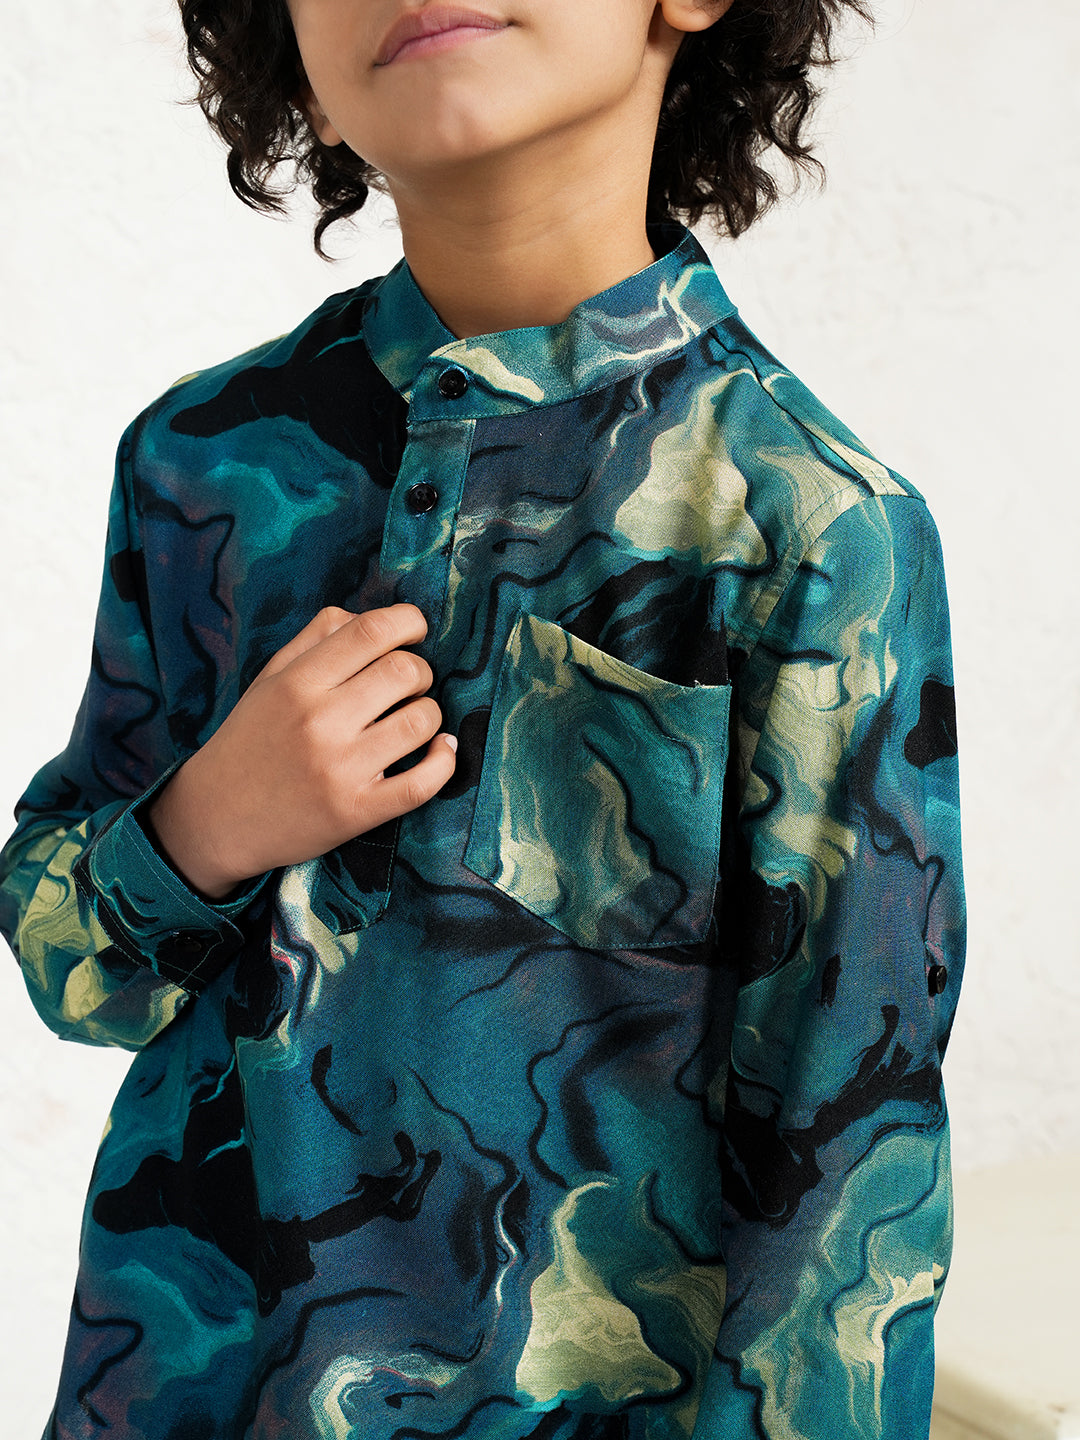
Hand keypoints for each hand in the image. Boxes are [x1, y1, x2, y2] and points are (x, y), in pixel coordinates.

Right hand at [145, 604, 456, 899]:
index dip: (408, 621)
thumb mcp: (269, 680)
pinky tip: (439, 752)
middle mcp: (319, 722)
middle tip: (408, 686)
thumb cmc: (251, 740)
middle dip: (420, 671)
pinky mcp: (357, 812)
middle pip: (405, 671)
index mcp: (297, 683)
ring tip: (413, 720)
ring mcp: (340, 769)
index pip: (371, 631)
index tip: (414, 630)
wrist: (215, 819)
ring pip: (422, 721)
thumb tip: (365, 615)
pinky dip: (443, 762)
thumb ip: (314, 639)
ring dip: (430, 715)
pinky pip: (423, 783)